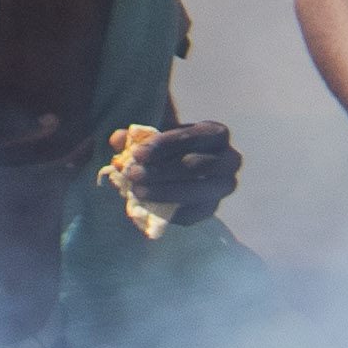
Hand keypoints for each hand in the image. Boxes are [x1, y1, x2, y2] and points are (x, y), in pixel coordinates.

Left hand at [122, 120, 241, 224]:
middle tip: (134, 174)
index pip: (191, 137)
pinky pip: (195, 213)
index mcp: (216, 134)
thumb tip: (117, 139)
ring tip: (137, 192)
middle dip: (162, 171)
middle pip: (197, 166)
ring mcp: (225, 185)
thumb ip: (135, 137)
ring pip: (198, 190)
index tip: (137, 154)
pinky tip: (149, 207)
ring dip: (165, 191)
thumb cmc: (169, 148)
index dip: (163, 146)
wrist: (182, 168)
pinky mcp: (213, 207)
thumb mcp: (155, 138)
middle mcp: (230, 159)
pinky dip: (171, 211)